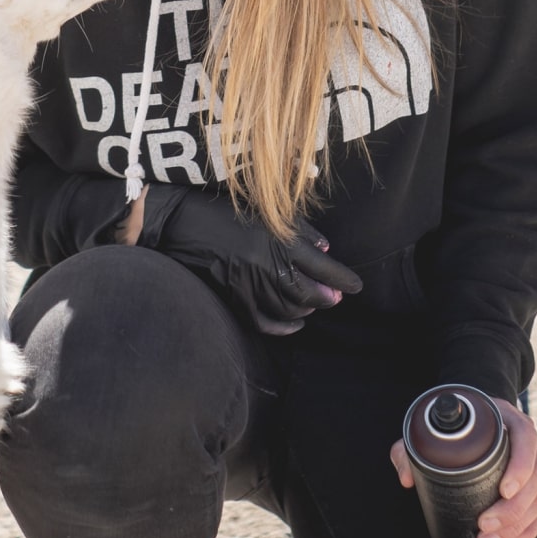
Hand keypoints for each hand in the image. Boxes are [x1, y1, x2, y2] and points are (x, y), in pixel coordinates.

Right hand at [134, 183, 361, 334]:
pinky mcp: (232, 295)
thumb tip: (325, 249)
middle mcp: (267, 263)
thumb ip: (299, 230)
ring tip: (313, 305)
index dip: (342, 279)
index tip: (356, 287)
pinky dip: (282, 327)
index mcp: (279, 238)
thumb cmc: (224, 210)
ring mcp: (248, 282)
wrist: (180, 220)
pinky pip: (263, 321)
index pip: (321, 266)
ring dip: (306, 310)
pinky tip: (294, 324)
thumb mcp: (266, 210)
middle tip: (336, 298)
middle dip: (327, 298)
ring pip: (288, 309)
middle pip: (307, 293)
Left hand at [390, 399, 536, 537]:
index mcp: (509, 422)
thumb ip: (411, 449)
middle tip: (484, 526)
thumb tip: (407, 478)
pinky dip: (527, 531)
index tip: (503, 491)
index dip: (520, 467)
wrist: (471, 422)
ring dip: (516, 526)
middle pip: (534, 479)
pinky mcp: (534, 489)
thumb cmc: (453, 427)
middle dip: (511, 510)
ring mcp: (535, 468)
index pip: (526, 440)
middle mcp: (528, 445)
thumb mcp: (432, 429)